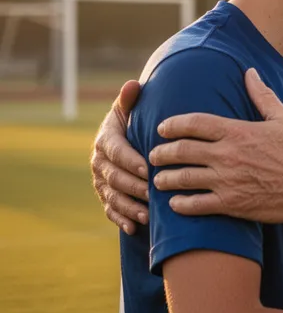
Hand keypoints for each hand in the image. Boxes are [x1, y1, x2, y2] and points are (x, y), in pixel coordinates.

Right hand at [91, 80, 148, 233]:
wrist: (130, 138)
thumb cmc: (136, 121)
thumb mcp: (132, 109)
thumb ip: (131, 100)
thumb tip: (133, 85)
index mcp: (106, 140)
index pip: (116, 151)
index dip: (130, 160)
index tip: (148, 168)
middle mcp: (99, 162)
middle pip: (115, 177)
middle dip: (133, 186)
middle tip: (153, 194)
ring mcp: (101, 181)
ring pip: (112, 196)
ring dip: (129, 207)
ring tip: (147, 215)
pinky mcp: (106, 196)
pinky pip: (111, 210)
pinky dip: (121, 219)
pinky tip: (135, 228)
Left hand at [149, 69, 282, 221]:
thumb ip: (262, 96)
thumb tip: (249, 72)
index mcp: (238, 132)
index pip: (194, 123)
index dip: (173, 124)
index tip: (162, 128)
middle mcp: (228, 155)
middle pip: (181, 150)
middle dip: (161, 152)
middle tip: (154, 155)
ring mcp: (227, 180)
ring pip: (183, 178)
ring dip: (165, 179)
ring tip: (158, 180)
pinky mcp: (231, 203)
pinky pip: (196, 205)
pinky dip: (180, 204)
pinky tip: (174, 203)